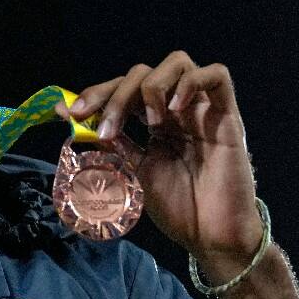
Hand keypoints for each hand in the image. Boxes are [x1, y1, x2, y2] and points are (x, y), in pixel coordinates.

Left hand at [56, 51, 263, 272]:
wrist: (210, 236)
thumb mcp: (134, 171)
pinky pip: (218, 75)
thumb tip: (75, 120)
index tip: (70, 113)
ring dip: (152, 85)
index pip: (123, 90)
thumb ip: (113, 143)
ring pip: (178, 62)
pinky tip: (174, 110)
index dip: (96, 94)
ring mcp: (202, 110)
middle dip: (116, 94)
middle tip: (104, 126)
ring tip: (149, 123)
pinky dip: (190, 82)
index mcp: (156, 122)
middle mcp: (177, 110)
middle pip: (143, 73)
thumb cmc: (177, 207)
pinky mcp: (228, 117)